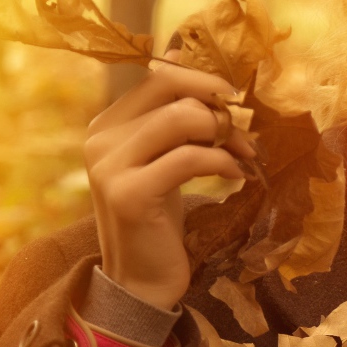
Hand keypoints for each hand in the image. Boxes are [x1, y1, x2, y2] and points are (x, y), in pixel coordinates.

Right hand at [83, 54, 253, 310]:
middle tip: (247, 132)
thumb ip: (174, 121)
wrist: (140, 282)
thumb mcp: (164, 162)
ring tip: (246, 156)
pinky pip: (189, 157)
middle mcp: (100, 138)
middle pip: (169, 88)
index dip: (204, 80)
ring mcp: (109, 165)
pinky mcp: (130, 193)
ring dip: (226, 133)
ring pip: (181, 117)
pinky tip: (238, 176)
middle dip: (217, 103)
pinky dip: (223, 162)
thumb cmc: (159, 220)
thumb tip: (197, 65)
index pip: (158, 76)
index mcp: (106, 124)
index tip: (236, 99)